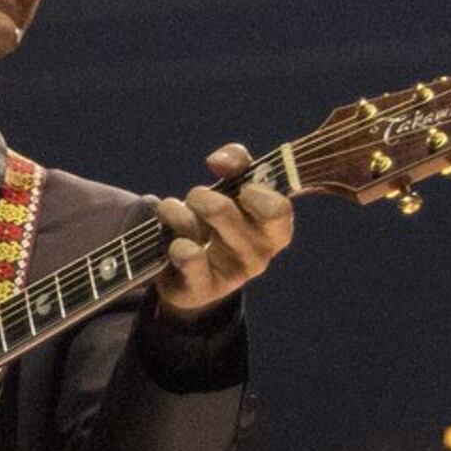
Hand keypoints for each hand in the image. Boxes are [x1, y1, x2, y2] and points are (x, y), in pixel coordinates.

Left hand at [153, 143, 294, 314]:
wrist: (192, 277)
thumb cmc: (220, 224)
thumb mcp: (234, 190)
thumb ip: (237, 162)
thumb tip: (218, 161)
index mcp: (274, 230)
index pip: (277, 209)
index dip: (254, 191)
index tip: (241, 187)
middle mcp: (259, 254)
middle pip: (223, 210)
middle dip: (199, 196)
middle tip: (196, 199)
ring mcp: (233, 274)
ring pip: (197, 229)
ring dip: (177, 213)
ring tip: (173, 214)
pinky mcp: (204, 289)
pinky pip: (188, 257)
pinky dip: (174, 243)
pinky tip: (173, 243)